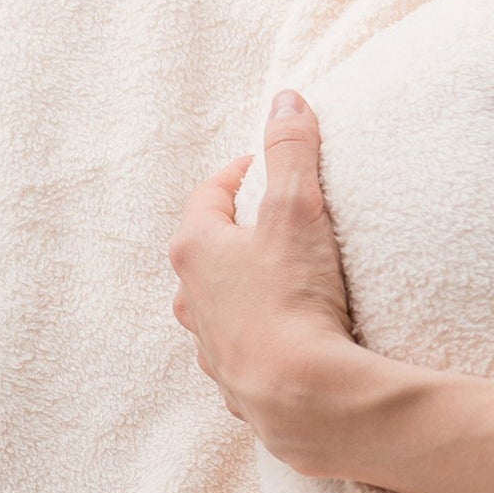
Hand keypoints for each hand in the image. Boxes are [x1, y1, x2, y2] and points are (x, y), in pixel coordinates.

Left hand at [169, 89, 369, 476]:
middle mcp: (192, 299)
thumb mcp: (297, 209)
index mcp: (197, 251)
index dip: (238, 175)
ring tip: (287, 278)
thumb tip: (286, 99)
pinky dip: (262, 335)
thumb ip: (292, 151)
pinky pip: (243, 348)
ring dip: (245, 288)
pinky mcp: (237, 384)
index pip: (208, 197)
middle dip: (238, 233)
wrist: (302, 393)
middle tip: (276, 219)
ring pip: (219, 305)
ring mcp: (211, 345)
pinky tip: (293, 335)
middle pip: (208, 253)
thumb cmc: (292, 296)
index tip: (266, 166)